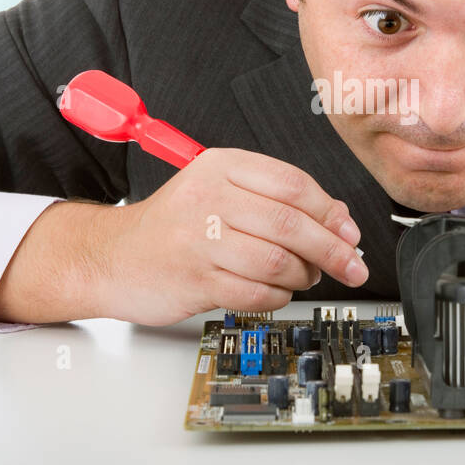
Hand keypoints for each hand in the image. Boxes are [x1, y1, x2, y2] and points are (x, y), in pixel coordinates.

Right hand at [97, 148, 367, 324]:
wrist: (112, 256)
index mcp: (221, 167)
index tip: (350, 233)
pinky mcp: (194, 280)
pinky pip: (256, 293)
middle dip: (333, 250)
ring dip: (303, 276)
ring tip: (304, 277)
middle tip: (352, 266)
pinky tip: (275, 292)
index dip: (330, 212)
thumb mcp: (221, 194)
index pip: (293, 185)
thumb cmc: (174, 226)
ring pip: (278, 262)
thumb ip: (277, 200)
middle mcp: (209, 199)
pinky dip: (277, 297)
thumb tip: (339, 218)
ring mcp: (199, 240)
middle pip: (291, 224)